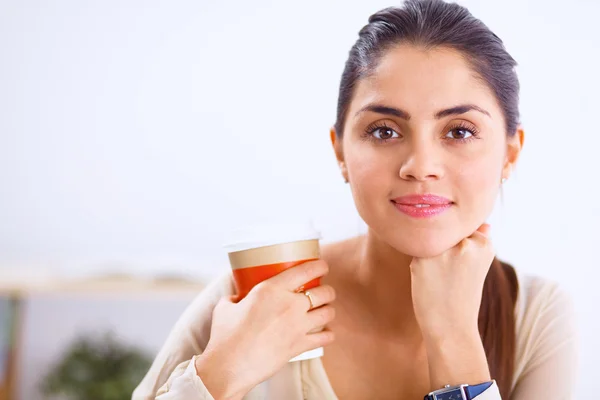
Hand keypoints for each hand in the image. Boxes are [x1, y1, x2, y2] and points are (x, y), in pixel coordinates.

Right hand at [195, 260, 335, 399]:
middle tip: (324, 291)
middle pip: (323, 292)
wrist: (230, 366)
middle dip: (328, 291)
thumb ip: (235, 298)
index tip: (322, 266)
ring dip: (329, 310)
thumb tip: (237, 297)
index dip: (319, 265)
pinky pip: (324, 338)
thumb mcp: (225, 307)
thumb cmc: (225, 335)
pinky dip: (328, 335)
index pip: (305, 270)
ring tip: (326, 310)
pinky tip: (327, 334)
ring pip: (328, 313)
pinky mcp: (300, 345)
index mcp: (272, 289)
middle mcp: (290, 304)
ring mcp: (298, 325)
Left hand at [410, 223, 493, 340]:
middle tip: (450, 275)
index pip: (462, 227)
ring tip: (441, 278)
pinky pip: (416, 251)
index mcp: (484, 243)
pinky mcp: (421, 260)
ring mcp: (443, 251)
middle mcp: (465, 243)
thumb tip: (484, 223)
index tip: (461, 267)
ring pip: (429, 239)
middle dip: (444, 247)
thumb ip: (479, 241)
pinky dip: (420, 264)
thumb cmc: (464, 295)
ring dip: (430, 253)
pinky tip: (429, 281)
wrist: (451, 327)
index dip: (459, 246)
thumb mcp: (479, 266)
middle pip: (444, 231)